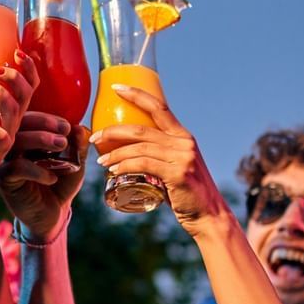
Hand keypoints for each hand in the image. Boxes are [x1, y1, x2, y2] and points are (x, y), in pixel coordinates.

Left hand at [0, 59, 32, 194]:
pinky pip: (3, 142)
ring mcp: (5, 138)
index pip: (28, 86)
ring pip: (14, 112)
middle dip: (14, 77)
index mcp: (7, 111)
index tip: (17, 51)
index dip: (28, 68)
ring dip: (0, 94)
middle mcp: (11, 123)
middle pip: (26, 94)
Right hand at [0, 115, 87, 239]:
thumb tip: (80, 127)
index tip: (67, 126)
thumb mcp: (75, 163)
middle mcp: (12, 147)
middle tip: (64, 131)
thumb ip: (78, 146)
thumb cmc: (61, 185)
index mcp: (27, 138)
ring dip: (39, 139)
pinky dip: (36, 170)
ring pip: (15, 142)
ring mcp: (6, 162)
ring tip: (61, 145)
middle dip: (42, 124)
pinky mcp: (5, 180)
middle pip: (18, 125)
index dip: (47, 118)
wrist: (53, 214)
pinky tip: (52, 178)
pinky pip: (16, 167)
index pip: (29, 118)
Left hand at [90, 86, 225, 237]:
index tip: (115, 87)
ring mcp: (183, 157)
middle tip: (95, 137)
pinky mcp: (178, 174)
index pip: (159, 107)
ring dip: (115, 154)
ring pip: (139, 148)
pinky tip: (112, 172)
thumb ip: (158, 155)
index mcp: (183, 135)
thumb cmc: (184, 192)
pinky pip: (143, 165)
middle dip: (113, 131)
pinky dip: (124, 166)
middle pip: (141, 128)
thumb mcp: (173, 166)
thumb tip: (129, 152)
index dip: (137, 94)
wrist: (207, 215)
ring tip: (101, 161)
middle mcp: (184, 142)